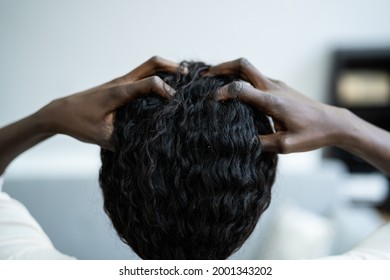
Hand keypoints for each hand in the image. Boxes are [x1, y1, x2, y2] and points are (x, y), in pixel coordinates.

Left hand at [37, 56, 179, 149]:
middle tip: (189, 76)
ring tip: (182, 80)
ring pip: (148, 66)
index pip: (150, 83)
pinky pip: (142, 75)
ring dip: (166, 69)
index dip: (168, 91)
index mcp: (119, 92)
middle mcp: (122, 82)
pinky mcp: (119, 86)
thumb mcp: (103, 136)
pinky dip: (157, 76)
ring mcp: (121, 81)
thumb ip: (125, 140)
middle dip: (173, 67)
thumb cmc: (79, 122)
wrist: (61, 112)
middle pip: (152, 64)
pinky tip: (163, 89)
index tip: (178, 103)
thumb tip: (147, 144)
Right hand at [206, 58, 345, 152]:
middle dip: (222, 68)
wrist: (333, 122)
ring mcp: (276, 85)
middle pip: (243, 65)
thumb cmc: (312, 134)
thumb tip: (242, 142)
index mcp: (273, 101)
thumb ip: (262, 143)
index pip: (241, 90)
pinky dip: (241, 79)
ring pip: (248, 69)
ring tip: (214, 82)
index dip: (223, 93)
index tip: (211, 101)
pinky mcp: (279, 87)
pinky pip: (255, 78)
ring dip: (230, 71)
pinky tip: (235, 91)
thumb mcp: (286, 146)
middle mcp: (273, 88)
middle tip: (205, 77)